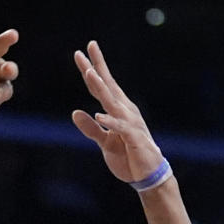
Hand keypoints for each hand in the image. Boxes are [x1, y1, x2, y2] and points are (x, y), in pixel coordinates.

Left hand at [72, 41, 165, 185]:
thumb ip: (91, 128)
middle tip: (86, 49)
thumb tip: (74, 112)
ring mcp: (130, 123)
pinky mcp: (134, 138)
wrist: (148, 174)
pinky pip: (121, 128)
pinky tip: (100, 116)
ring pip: (113, 102)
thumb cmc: (127, 156)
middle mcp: (124, 111)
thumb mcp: (104, 143)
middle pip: (107, 86)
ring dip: (101, 88)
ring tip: (90, 74)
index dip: (91, 69)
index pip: (101, 87)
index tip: (79, 53)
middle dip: (96, 67)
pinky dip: (111, 122)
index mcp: (117, 110)